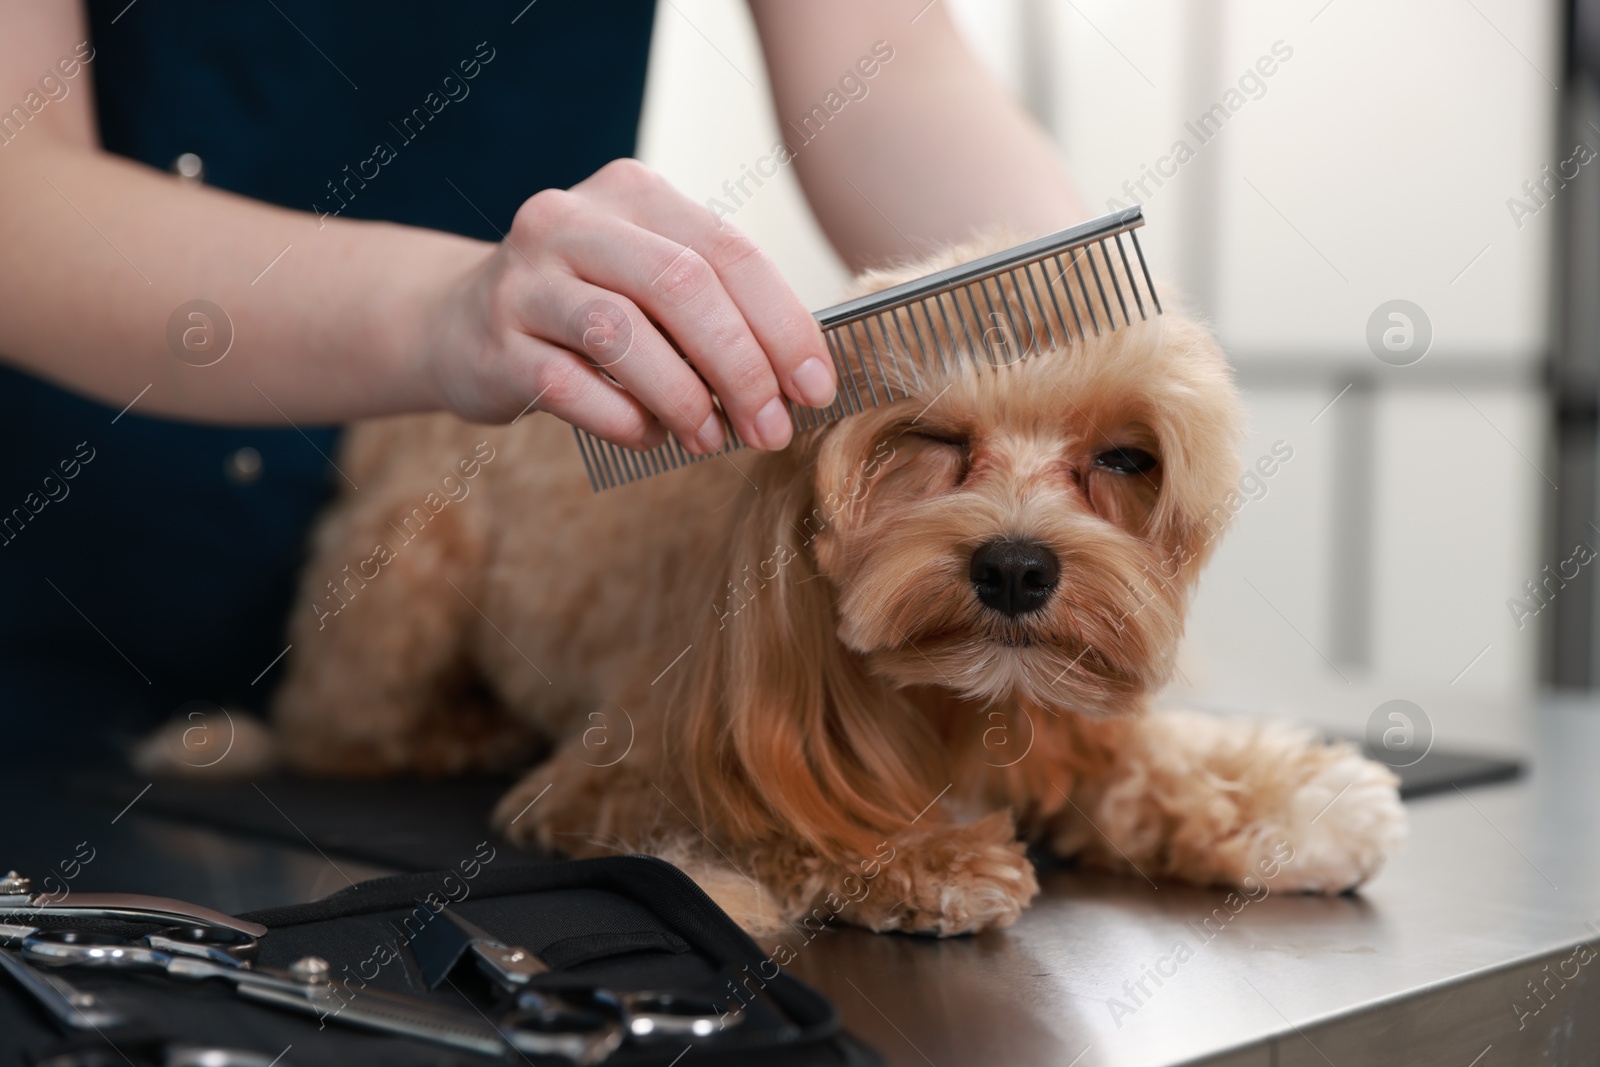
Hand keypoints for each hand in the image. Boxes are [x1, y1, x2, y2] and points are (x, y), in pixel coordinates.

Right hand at [423, 159, 836, 452]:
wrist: (453, 323)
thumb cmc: (581, 310)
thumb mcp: (646, 283)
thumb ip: (714, 310)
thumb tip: (797, 376)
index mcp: (631, 194)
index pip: (728, 250)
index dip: (783, 323)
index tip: (816, 387)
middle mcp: (572, 221)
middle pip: (682, 286)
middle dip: (743, 367)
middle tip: (772, 428)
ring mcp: (526, 280)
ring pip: (624, 334)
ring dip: (685, 398)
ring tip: (711, 438)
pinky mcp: (495, 343)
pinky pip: (573, 387)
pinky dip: (625, 420)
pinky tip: (649, 436)